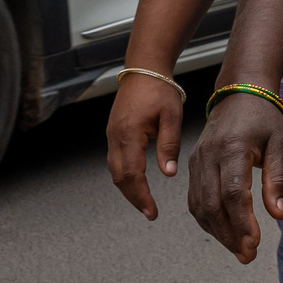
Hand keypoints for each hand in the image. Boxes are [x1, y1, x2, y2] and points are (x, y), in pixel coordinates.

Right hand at [105, 70, 185, 219]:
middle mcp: (115, 137)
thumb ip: (168, 145)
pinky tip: (136, 182)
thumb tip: (168, 173)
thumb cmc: (159, 89)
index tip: (152, 211)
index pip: (132, 175)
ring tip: (144, 202)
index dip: (142, 196)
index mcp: (129, 134)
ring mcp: (112, 135)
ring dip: (128, 188)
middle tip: (149, 212)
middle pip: (119, 178)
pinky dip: (124, 175)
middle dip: (134, 198)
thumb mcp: (171, 117)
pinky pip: (115, 160)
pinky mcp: (114, 133)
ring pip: (115, 171)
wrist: (144, 69)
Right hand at [185, 90, 282, 262]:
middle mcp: (208, 156)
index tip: (255, 244)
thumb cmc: (265, 118)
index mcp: (232, 148)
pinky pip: (195, 200)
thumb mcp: (281, 143)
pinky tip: (225, 233)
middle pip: (212, 205)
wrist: (239, 94)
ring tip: (239, 251)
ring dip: (218, 232)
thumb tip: (280, 215)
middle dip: (230, 235)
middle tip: (248, 255)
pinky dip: (208, 221)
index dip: (243, 222)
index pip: (233, 193)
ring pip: (200, 207)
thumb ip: (279, 179)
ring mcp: (196, 162)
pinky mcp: (192, 167)